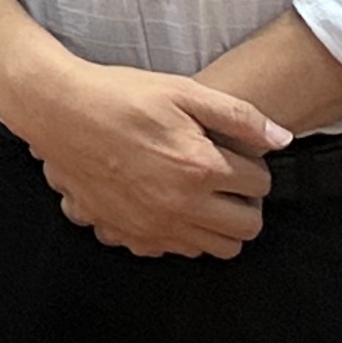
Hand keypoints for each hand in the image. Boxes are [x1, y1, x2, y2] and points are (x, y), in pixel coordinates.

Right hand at [1, 56, 285, 259]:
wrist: (59, 111)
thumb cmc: (120, 96)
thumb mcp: (182, 90)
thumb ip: (238, 115)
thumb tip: (282, 139)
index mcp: (199, 167)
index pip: (260, 184)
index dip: (253, 165)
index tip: (236, 153)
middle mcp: (181, 206)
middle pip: (247, 227)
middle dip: (245, 203)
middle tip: (226, 179)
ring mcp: (155, 226)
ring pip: (216, 248)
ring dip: (218, 223)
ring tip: (200, 192)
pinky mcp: (130, 235)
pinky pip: (176, 251)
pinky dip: (182, 234)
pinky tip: (168, 203)